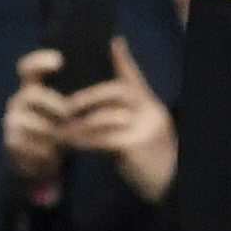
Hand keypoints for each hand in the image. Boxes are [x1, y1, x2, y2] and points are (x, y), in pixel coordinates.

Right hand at [1, 50, 70, 190]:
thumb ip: (77, 96)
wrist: (42, 163)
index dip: (40, 61)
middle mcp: (18, 102)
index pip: (28, 68)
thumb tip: (106, 69)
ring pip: (32, 122)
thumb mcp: (66, 113)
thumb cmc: (60, 132)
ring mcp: (12, 122)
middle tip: (69, 114)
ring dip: (51, 132)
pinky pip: (30, 145)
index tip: (59, 59)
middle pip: (31, 94)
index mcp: (32, 89)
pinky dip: (46, 151)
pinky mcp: (11, 143)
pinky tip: (54, 156)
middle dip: (53, 104)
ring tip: (64, 138)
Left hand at [61, 43, 179, 202]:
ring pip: (106, 116)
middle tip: (68, 104)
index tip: (113, 42)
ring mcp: (145, 127)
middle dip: (89, 96)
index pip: (135, 79)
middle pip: (117, 91)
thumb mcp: (138, 137)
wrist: (167, 189)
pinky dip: (84, 141)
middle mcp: (151, 112)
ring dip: (81, 123)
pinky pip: (102, 138)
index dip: (123, 60)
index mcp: (151, 107)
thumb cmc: (150, 164)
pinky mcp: (135, 144)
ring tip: (63, 129)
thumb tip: (94, 110)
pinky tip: (71, 144)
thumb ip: (121, 120)